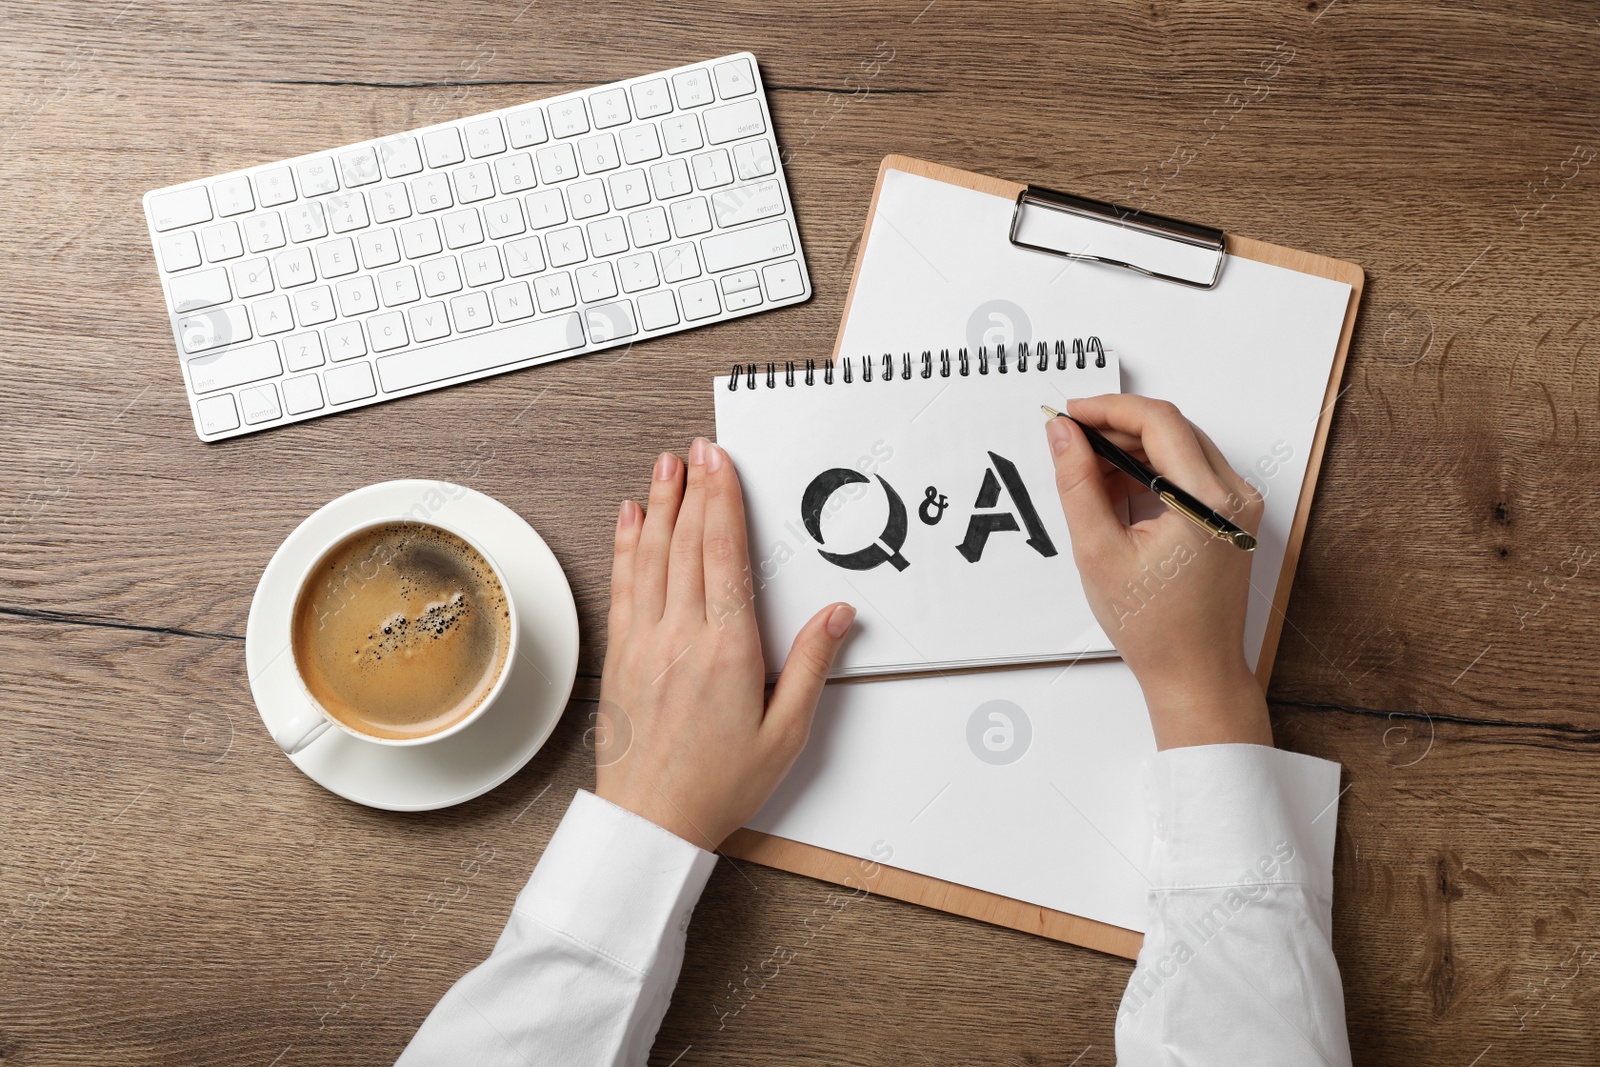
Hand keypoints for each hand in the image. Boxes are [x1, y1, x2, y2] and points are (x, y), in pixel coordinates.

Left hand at [595, 438, 855, 850]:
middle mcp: (680, 637)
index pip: (724, 555)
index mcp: (727, 650)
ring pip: (650, 557)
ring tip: (664, 466)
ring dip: (658, 505)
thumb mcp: (786, 732)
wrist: (650, 822)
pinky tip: (629, 520)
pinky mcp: (621, 656)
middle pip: (686, 544)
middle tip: (696, 449)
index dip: (723, 501)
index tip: (722, 463)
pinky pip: (624, 586)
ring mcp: (644, 643)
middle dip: (693, 489)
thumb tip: (838, 614)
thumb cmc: (719, 785)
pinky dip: (626, 546)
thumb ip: (812, 665)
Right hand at [1045, 395, 1271, 749]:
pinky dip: (1151, 470)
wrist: (1195, 673)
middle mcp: (1234, 497)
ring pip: (1181, 447)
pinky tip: (1116, 490)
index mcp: (1207, 502)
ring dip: (1132, 448)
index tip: (1070, 414)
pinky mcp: (1233, 517)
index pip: (1159, 422)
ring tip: (1087, 472)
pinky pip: (1191, 472)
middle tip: (1069, 441)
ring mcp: (1238, 506)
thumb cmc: (1155, 628)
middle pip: (1172, 429)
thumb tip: (1061, 433)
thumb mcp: (1098, 551)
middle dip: (1117, 427)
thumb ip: (1077, 483)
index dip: (1109, 409)